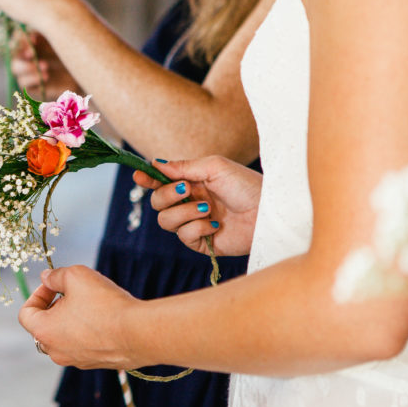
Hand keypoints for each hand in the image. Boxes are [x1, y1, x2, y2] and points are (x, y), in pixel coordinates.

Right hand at [10, 29, 80, 99]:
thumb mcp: (62, 40)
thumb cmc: (73, 51)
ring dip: (28, 67)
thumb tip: (36, 32)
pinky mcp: (32, 86)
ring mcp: (28, 72)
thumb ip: (50, 33)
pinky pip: (24, 84)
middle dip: (21, 53)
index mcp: (32, 42)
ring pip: (15, 69)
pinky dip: (32, 79)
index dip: (20, 38)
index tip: (32, 39)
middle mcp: (26, 56)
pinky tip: (46, 76)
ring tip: (45, 66)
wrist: (84, 72)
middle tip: (32, 53)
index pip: (17, 38)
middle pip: (13, 52)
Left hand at [19, 266, 141, 368]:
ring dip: (72, 320)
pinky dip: (88, 332)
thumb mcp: (76, 276)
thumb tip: (47, 277)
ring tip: (91, 304)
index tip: (53, 285)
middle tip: (73, 294)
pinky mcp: (96, 363)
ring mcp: (76, 360)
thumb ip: (56, 276)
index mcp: (44, 332)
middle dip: (55, 308)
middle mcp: (56, 351)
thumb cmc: (105, 305)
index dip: (37, 294)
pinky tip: (105, 318)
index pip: (26, 314)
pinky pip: (84, 345)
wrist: (139, 333)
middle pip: (45, 327)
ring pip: (65, 337)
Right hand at [133, 156, 262, 256]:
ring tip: (207, 208)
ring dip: (184, 212)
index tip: (139, 175)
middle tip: (187, 189)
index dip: (147, 179)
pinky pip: (184, 237)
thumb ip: (184, 167)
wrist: (268, 211)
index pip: (161, 182)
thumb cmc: (247, 185)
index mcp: (192, 183)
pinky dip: (197, 228)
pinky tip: (215, 225)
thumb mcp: (215, 167)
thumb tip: (156, 163)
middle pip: (157, 203)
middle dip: (167, 195)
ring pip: (166, 221)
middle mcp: (190, 203)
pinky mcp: (202, 242)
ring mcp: (194, 223)